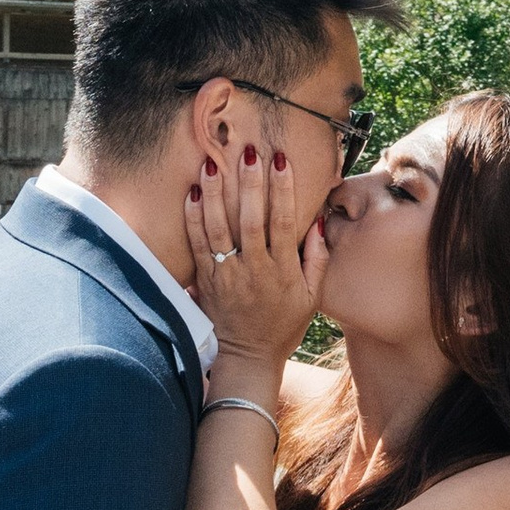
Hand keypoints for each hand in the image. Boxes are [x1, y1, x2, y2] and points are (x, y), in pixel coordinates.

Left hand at [185, 135, 327, 370]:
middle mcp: (254, 269)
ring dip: (215, 194)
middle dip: (249, 184)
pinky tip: (192, 193)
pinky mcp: (206, 280)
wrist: (248, 357)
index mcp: (282, 270)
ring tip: (212, 163)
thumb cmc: (284, 324)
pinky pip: (197, 245)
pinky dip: (193, 218)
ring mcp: (227, 275)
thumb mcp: (312, 296)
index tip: (281, 161)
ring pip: (219, 228)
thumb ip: (317, 258)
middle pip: (250, 220)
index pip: (284, 222)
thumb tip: (318, 220)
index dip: (283, 190)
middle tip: (248, 152)